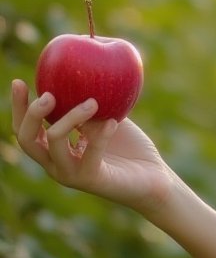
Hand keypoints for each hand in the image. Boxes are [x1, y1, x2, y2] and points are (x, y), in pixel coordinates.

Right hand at [11, 79, 178, 218]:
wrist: (154, 179)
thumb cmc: (131, 148)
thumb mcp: (108, 120)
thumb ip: (93, 105)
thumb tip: (81, 77)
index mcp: (56, 149)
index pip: (26, 129)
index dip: (18, 107)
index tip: (19, 81)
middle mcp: (57, 163)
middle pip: (27, 139)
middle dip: (31, 114)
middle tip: (48, 95)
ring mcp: (71, 174)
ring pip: (54, 142)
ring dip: (71, 117)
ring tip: (93, 102)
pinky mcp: (92, 179)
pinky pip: (90, 154)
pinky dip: (101, 135)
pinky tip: (114, 121)